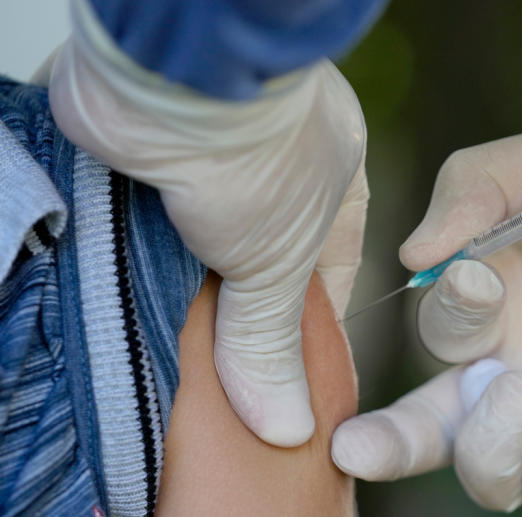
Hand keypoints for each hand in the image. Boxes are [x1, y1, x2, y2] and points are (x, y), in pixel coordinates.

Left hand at [49, 5, 367, 446]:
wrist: (170, 81)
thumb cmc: (259, 153)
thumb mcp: (276, 266)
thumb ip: (272, 343)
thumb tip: (288, 426)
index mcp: (338, 183)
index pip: (330, 275)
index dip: (310, 329)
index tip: (288, 377)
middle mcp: (281, 168)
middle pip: (263, 258)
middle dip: (242, 312)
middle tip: (225, 372)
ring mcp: (217, 158)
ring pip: (207, 241)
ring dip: (189, 285)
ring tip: (177, 344)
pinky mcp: (158, 155)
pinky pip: (156, 221)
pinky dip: (147, 256)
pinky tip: (140, 293)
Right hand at [333, 118, 521, 514]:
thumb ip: (476, 184)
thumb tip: (413, 255)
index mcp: (503, 296)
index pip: (438, 328)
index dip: (445, 311)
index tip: (482, 277)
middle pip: (434, 426)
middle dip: (388, 441)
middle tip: (356, 447)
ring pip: (494, 478)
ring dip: (485, 453)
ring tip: (521, 397)